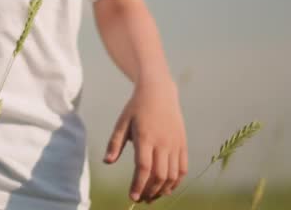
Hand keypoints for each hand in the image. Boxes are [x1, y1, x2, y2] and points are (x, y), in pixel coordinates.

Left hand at [103, 76, 187, 202]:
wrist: (159, 91)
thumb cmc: (137, 107)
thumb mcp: (122, 122)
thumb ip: (115, 143)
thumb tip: (107, 162)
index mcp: (146, 137)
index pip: (143, 168)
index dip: (138, 185)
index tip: (133, 197)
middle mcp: (162, 142)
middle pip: (159, 175)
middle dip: (150, 191)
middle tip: (141, 199)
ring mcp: (175, 144)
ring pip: (172, 175)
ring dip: (163, 190)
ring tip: (152, 196)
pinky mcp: (183, 144)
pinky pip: (182, 168)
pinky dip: (176, 182)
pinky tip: (167, 188)